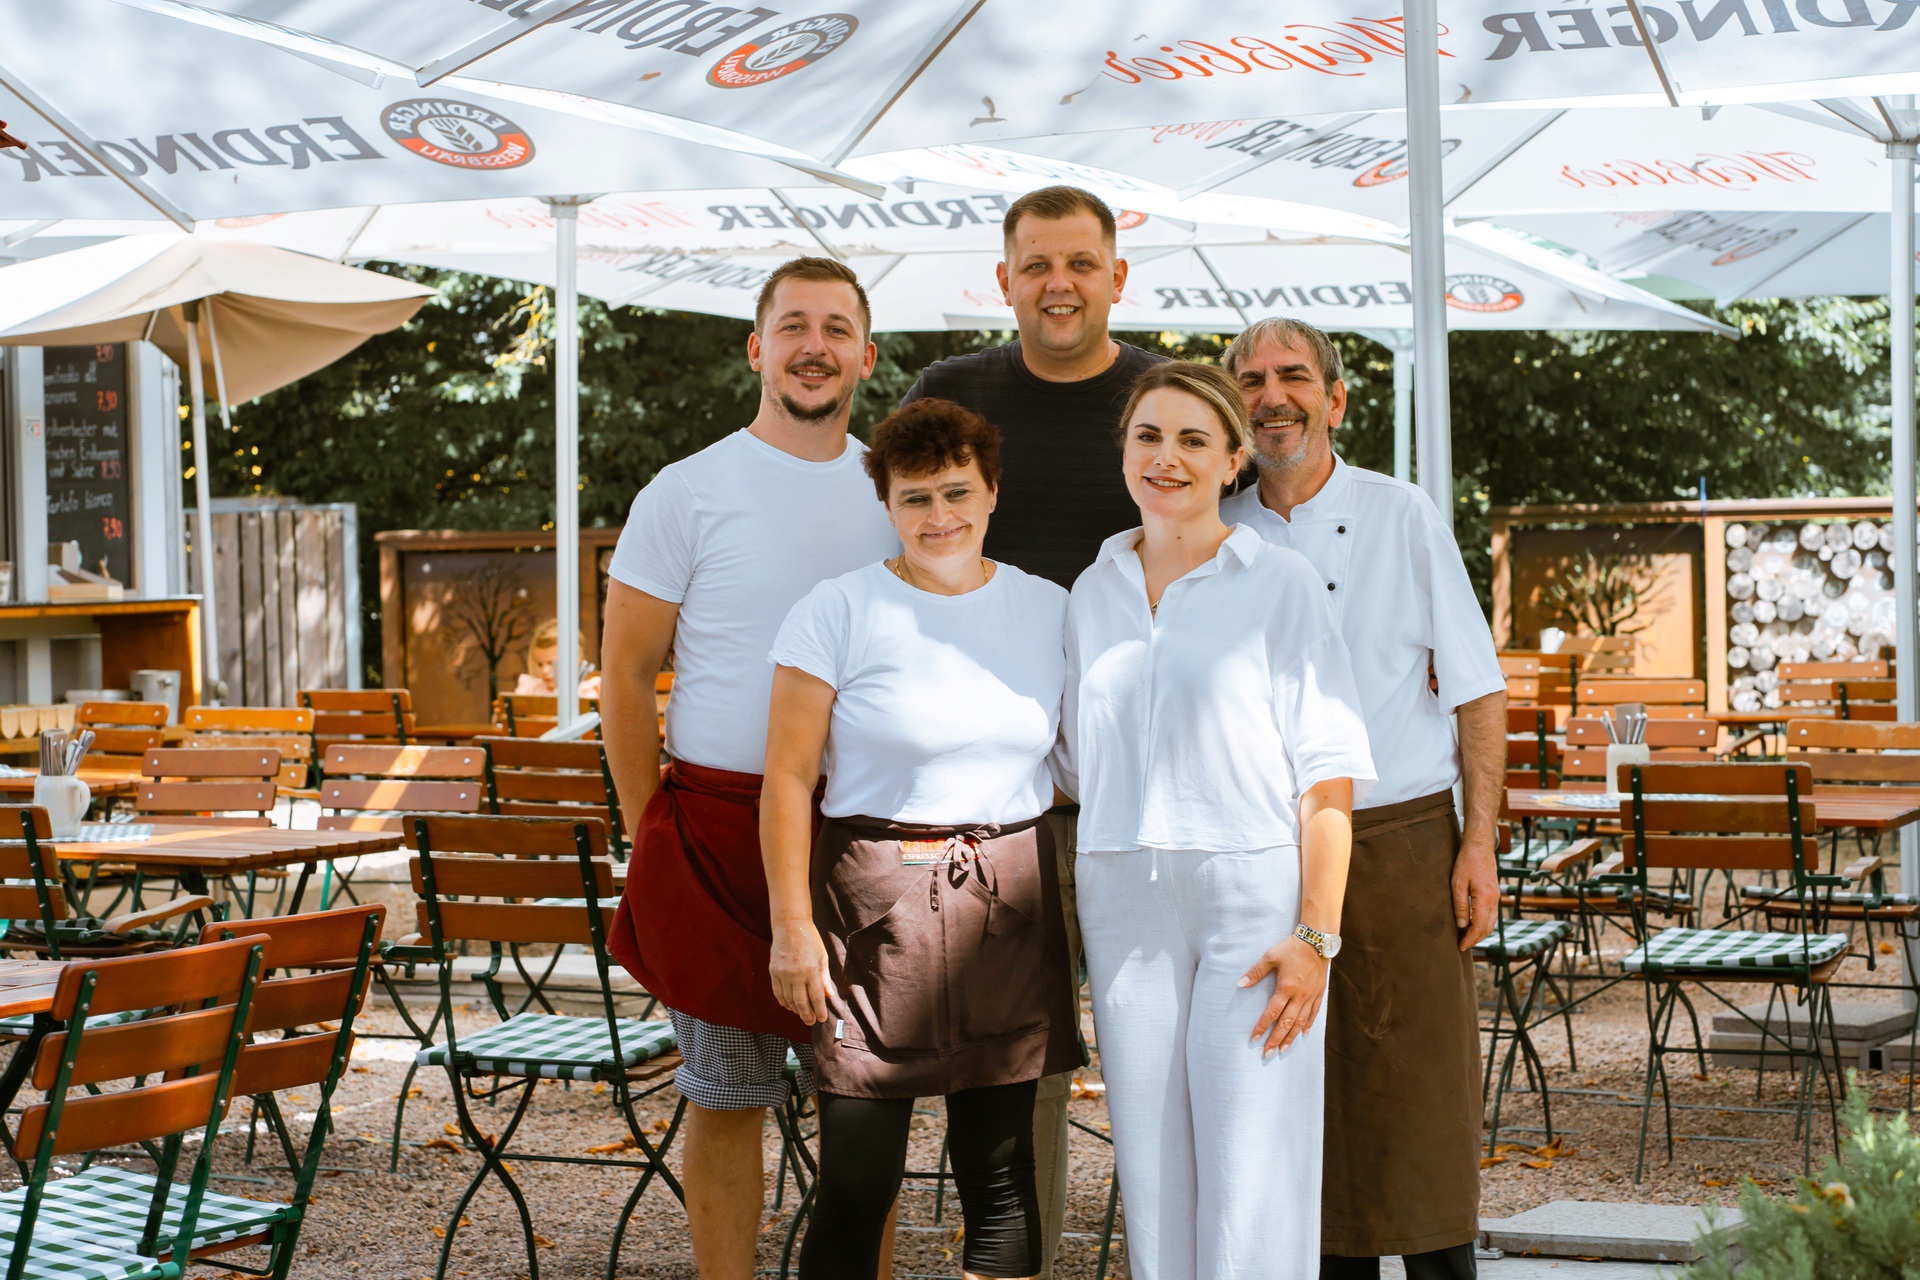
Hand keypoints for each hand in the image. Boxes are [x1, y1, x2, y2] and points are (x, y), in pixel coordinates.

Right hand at [769, 920, 835, 1024]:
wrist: (790, 926)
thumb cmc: (811, 940)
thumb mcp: (822, 957)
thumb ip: (825, 978)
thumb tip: (829, 996)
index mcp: (811, 970)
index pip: (816, 997)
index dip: (819, 1011)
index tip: (822, 1019)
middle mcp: (796, 974)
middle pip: (801, 1002)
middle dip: (807, 1015)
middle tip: (811, 1022)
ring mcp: (783, 974)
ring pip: (788, 999)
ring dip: (795, 1010)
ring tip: (802, 1014)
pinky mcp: (773, 971)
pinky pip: (778, 992)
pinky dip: (783, 1002)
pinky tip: (789, 1006)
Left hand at [1241, 934, 1328, 1056]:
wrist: (1317, 941)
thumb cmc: (1291, 948)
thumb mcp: (1270, 956)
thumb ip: (1256, 972)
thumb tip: (1240, 984)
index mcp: (1286, 988)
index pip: (1272, 1012)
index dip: (1262, 1026)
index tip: (1254, 1038)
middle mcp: (1299, 996)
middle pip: (1286, 1023)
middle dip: (1275, 1039)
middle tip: (1267, 1053)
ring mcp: (1311, 996)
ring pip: (1300, 1023)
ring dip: (1291, 1038)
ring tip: (1282, 1050)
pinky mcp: (1319, 994)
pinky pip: (1314, 1013)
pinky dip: (1308, 1025)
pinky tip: (1303, 1034)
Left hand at [1452, 834, 1498, 950]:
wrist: (1480, 847)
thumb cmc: (1466, 862)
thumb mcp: (1457, 884)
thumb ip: (1460, 905)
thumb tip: (1462, 925)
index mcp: (1485, 898)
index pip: (1479, 926)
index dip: (1470, 939)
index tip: (1460, 947)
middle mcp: (1494, 900)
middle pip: (1488, 928)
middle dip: (1476, 939)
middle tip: (1462, 945)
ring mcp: (1496, 897)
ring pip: (1492, 922)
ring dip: (1480, 933)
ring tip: (1466, 938)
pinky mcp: (1494, 894)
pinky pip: (1492, 915)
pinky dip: (1484, 924)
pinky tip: (1473, 925)